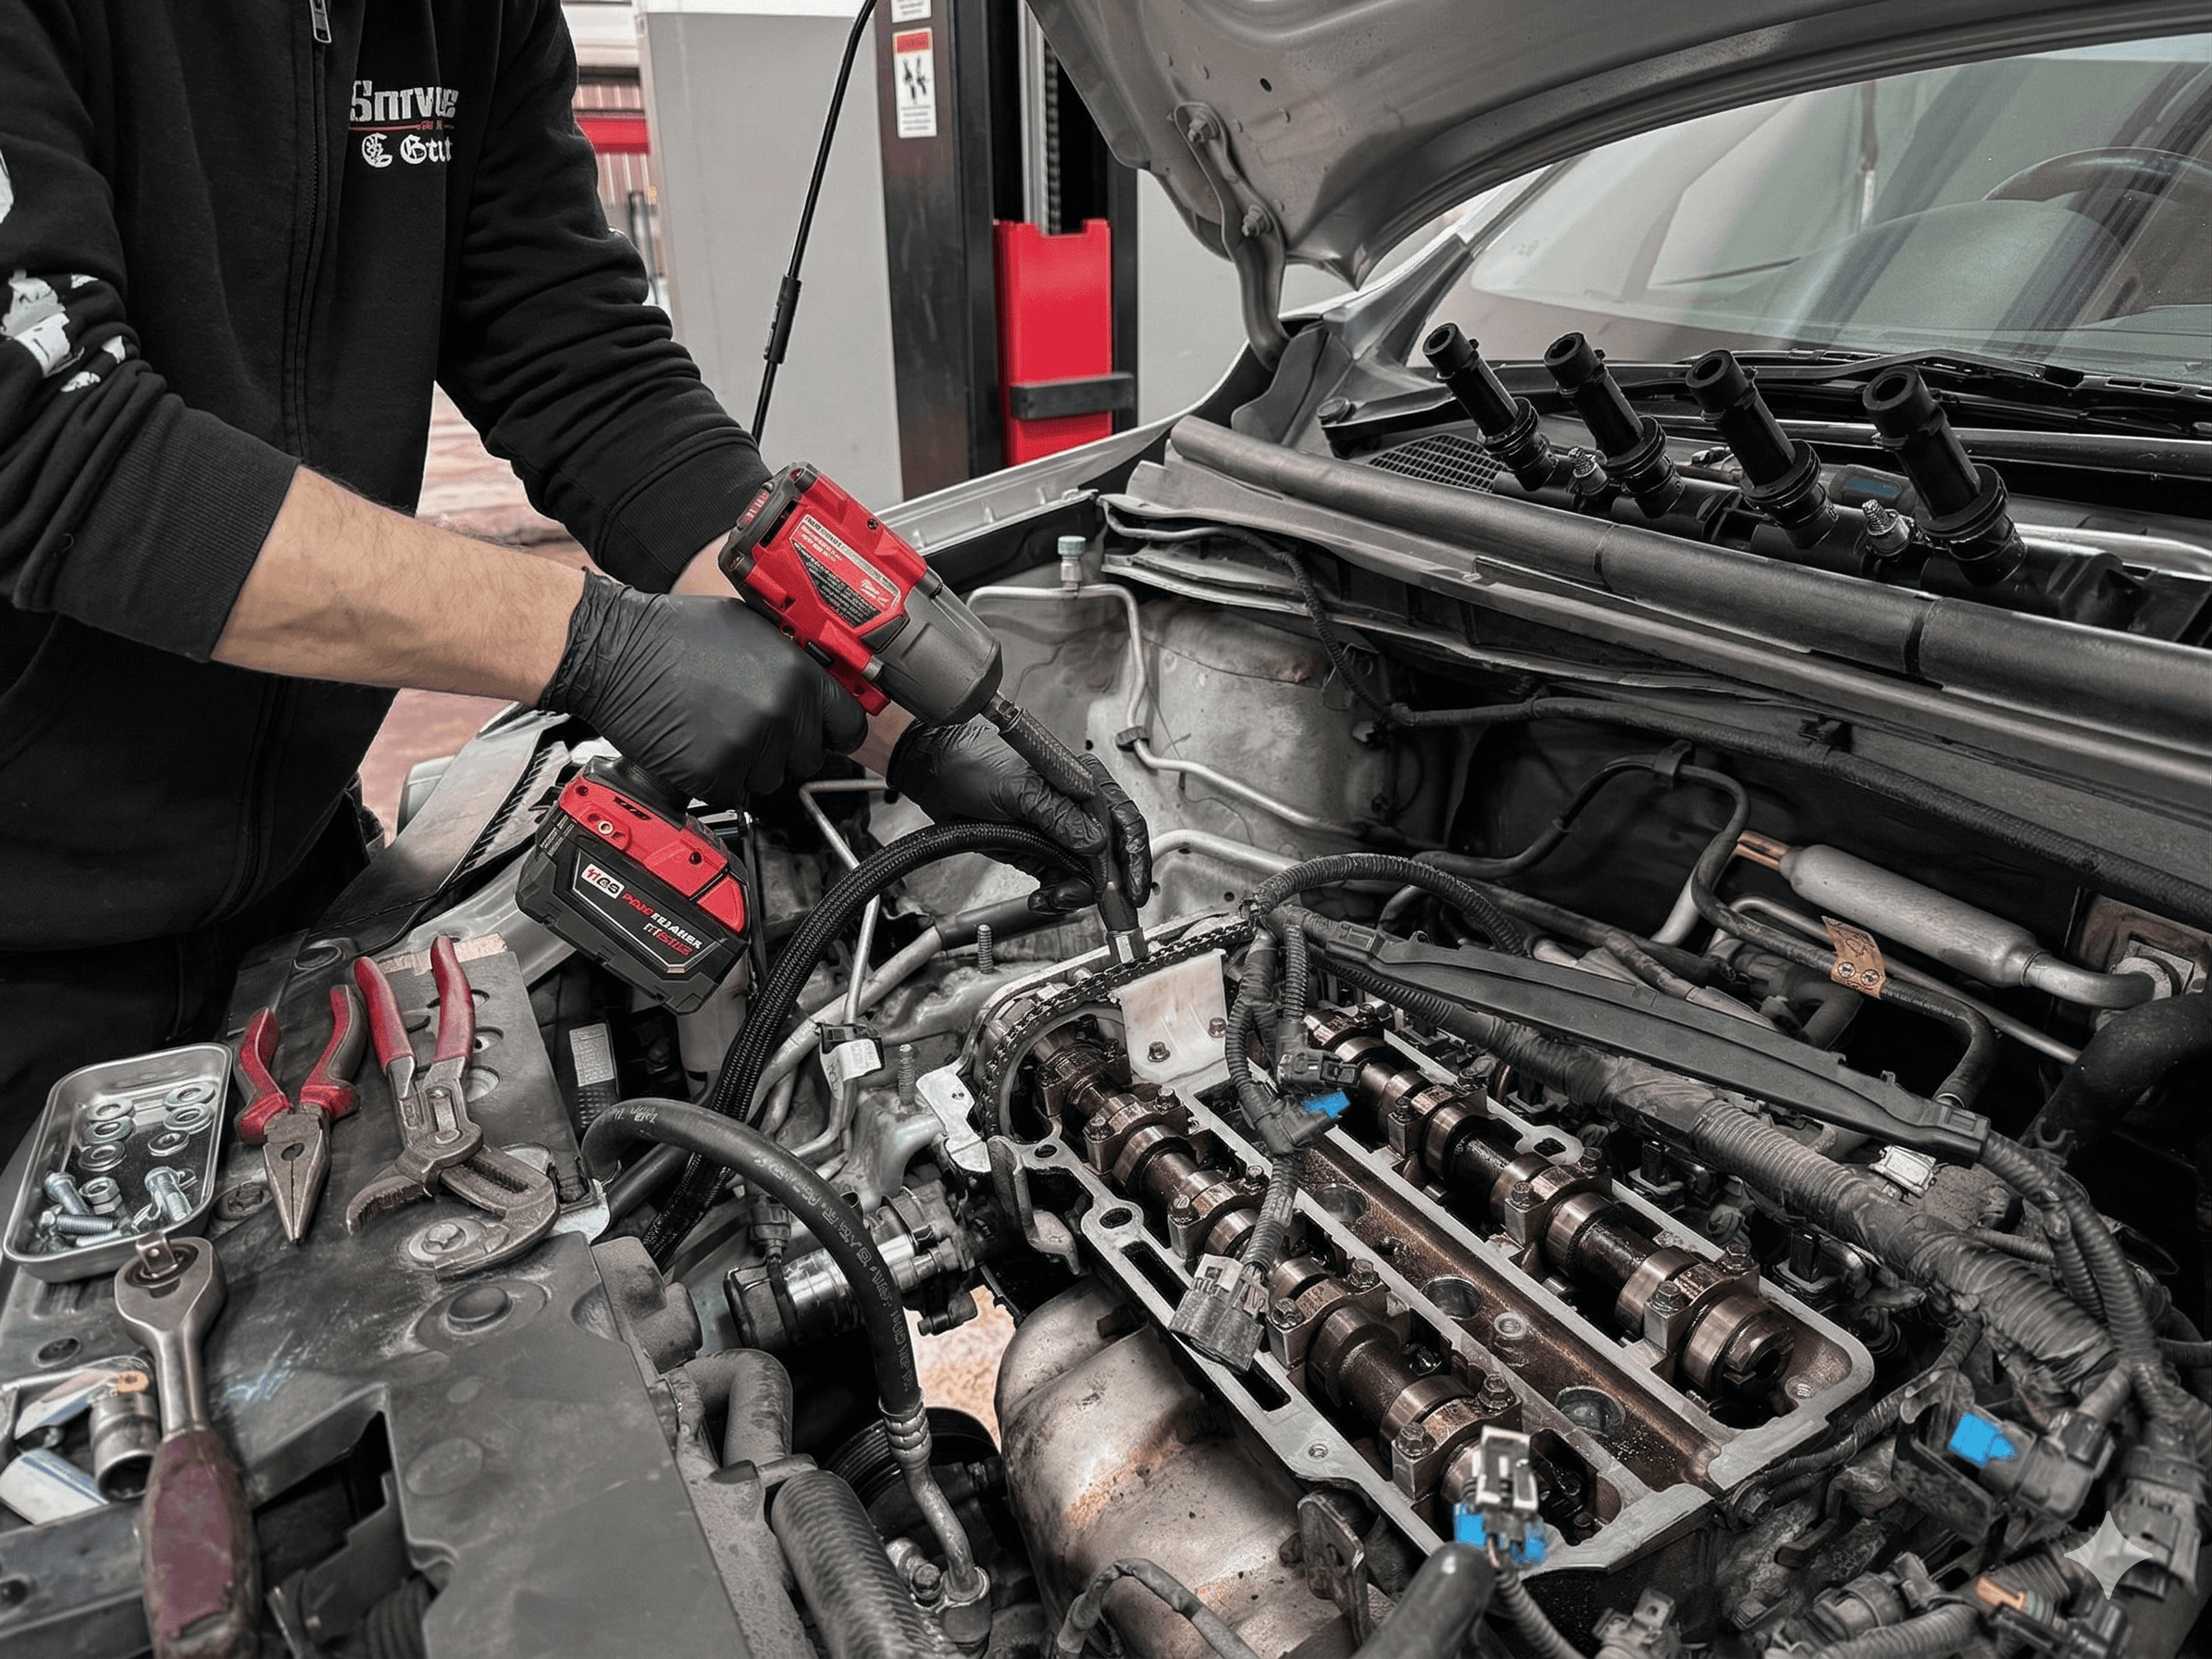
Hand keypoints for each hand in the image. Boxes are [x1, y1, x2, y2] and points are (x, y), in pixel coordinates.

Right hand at [539, 572, 867, 805]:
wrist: (616, 651)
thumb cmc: (677, 633)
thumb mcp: (753, 630)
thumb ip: (794, 664)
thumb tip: (821, 688)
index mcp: (799, 676)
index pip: (850, 727)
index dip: (833, 732)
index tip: (822, 734)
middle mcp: (781, 714)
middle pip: (808, 759)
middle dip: (783, 749)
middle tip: (746, 723)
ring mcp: (748, 748)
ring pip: (769, 780)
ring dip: (747, 764)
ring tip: (714, 727)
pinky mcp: (713, 775)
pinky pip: (731, 793)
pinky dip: (713, 779)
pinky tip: (695, 744)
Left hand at [888, 720, 1151, 905]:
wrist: (938, 777)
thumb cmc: (975, 765)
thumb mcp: (1018, 789)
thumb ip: (1057, 816)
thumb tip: (1093, 843)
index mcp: (1084, 783)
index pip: (1124, 821)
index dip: (1134, 857)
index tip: (1133, 889)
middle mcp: (1078, 808)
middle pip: (1112, 854)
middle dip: (1105, 884)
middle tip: (1103, 908)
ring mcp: (1060, 832)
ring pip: (1086, 874)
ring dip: (1074, 892)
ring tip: (1052, 897)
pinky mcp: (1041, 851)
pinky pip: (1061, 881)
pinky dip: (1055, 895)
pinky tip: (1041, 897)